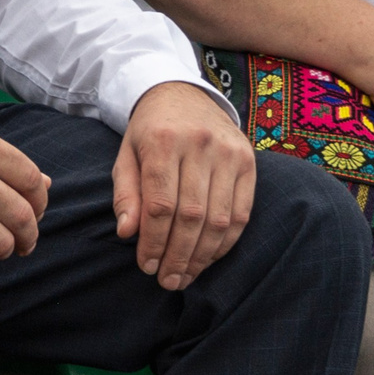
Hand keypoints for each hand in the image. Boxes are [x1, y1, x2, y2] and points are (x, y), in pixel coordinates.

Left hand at [113, 81, 255, 288]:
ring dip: (202, 256)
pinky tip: (208, 257)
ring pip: (219, 218)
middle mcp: (199, 144)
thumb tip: (127, 234)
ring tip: (186, 276)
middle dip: (178, 256)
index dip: (154, 242)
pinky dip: (226, 241)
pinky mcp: (248, 160)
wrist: (181, 93)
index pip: (160, 205)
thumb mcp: (126, 155)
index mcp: (162, 140)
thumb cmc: (149, 132)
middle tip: (168, 281)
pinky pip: (242, 212)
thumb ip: (126, 194)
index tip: (147, 266)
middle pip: (191, 216)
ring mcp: (228, 151)